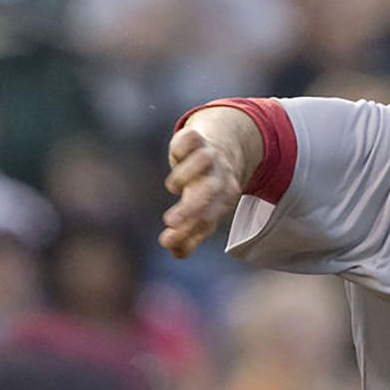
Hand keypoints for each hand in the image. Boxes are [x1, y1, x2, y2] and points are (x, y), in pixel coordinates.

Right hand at [159, 127, 243, 258]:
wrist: (223, 148)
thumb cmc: (207, 189)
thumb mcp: (202, 212)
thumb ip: (188, 235)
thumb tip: (174, 251)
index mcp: (223, 199)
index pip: (208, 218)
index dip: (188, 231)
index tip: (167, 241)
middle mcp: (218, 176)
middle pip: (210, 191)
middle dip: (191, 208)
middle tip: (171, 222)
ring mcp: (208, 155)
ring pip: (202, 161)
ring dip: (184, 176)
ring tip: (174, 189)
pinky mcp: (195, 138)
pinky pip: (190, 139)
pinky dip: (180, 149)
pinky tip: (177, 158)